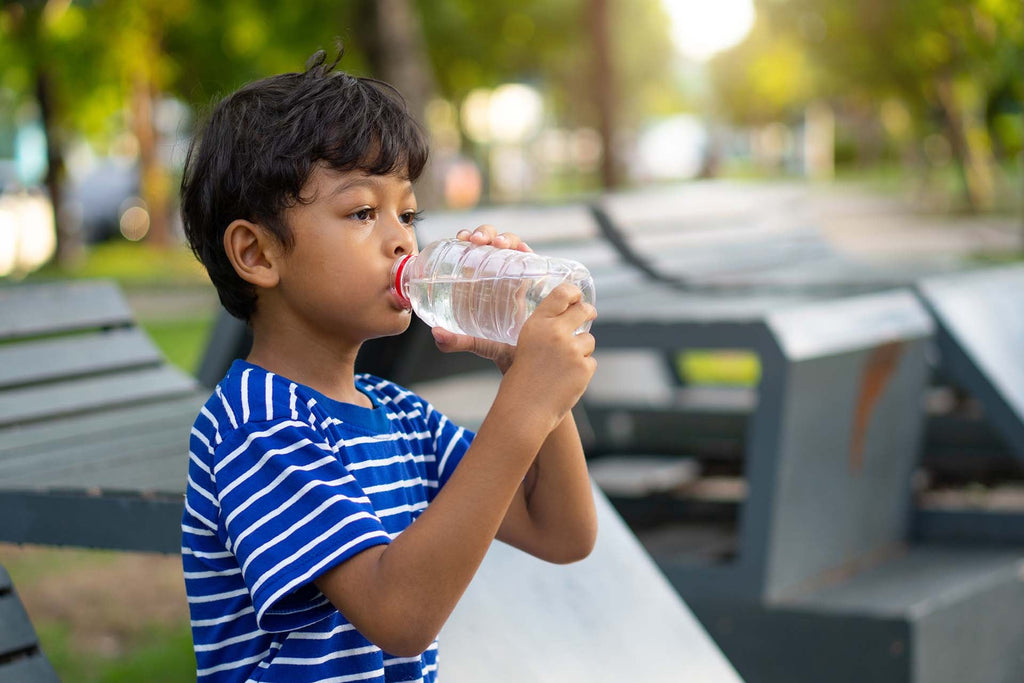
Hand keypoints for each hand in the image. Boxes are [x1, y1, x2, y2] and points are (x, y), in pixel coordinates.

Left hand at [432, 225, 533, 371]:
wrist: (530, 358)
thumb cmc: (503, 347)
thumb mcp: (478, 343)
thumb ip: (457, 341)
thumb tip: (438, 335)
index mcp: (481, 281)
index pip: (473, 251)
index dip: (466, 239)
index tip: (460, 238)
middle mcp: (499, 273)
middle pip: (490, 242)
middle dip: (483, 233)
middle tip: (476, 241)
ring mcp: (518, 275)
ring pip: (511, 245)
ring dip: (504, 238)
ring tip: (498, 244)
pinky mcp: (536, 281)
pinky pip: (532, 259)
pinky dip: (527, 250)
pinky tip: (522, 250)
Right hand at [501, 283, 596, 426]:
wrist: (525, 409)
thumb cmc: (520, 379)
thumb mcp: (522, 346)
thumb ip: (542, 330)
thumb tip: (561, 316)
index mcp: (536, 324)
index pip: (561, 294)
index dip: (573, 292)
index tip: (577, 296)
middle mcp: (555, 332)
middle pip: (583, 310)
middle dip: (588, 311)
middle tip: (589, 312)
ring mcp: (571, 350)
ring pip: (589, 340)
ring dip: (581, 351)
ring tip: (563, 366)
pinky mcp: (584, 367)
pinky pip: (590, 362)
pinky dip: (582, 370)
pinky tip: (567, 379)